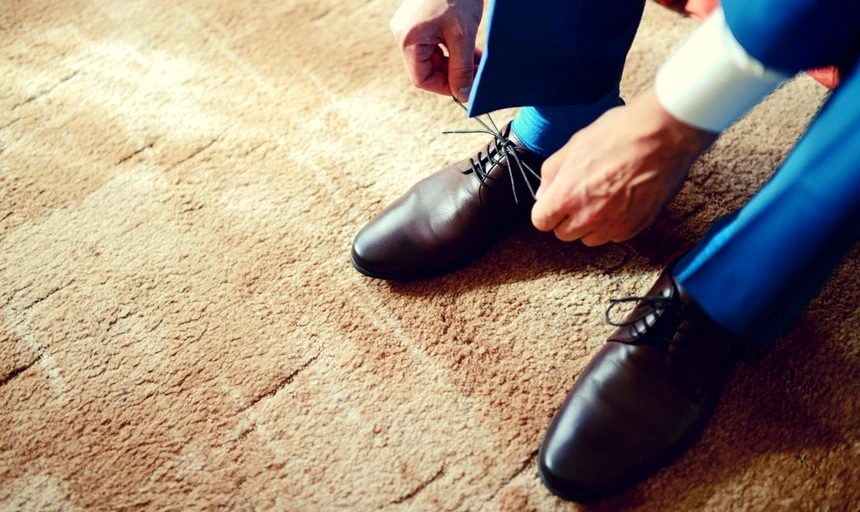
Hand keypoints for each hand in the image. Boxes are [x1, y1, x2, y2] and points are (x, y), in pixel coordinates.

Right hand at [390, 0, 483, 101]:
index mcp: (408, 39)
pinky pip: (433, 43)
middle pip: (426, 68)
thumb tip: (463, 95)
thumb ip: (462, 68)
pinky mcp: (419, 20)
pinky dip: (451, 49)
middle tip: (475, 76)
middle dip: (452, 74)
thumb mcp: (463, 36)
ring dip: (455, 63)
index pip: (421, 79)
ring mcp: (410, 26)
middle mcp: (403, 34)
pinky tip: (470, 50)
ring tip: (476, 62)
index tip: (465, 89)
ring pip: (432, 57)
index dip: (444, 88)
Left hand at [531, 88, 717, 245]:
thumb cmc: (621, 133)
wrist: (664, 135)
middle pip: (564, 234)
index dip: (546, 210)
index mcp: (567, 196)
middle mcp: (589, 217)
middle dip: (567, 218)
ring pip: (590, 239)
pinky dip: (615, 224)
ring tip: (602, 198)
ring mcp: (615, 225)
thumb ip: (552, 172)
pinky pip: (616, 235)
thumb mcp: (574, 144)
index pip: (541, 221)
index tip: (553, 202)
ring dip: (590, 224)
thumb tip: (544, 192)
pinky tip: (622, 201)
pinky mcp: (637, 226)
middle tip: (579, 196)